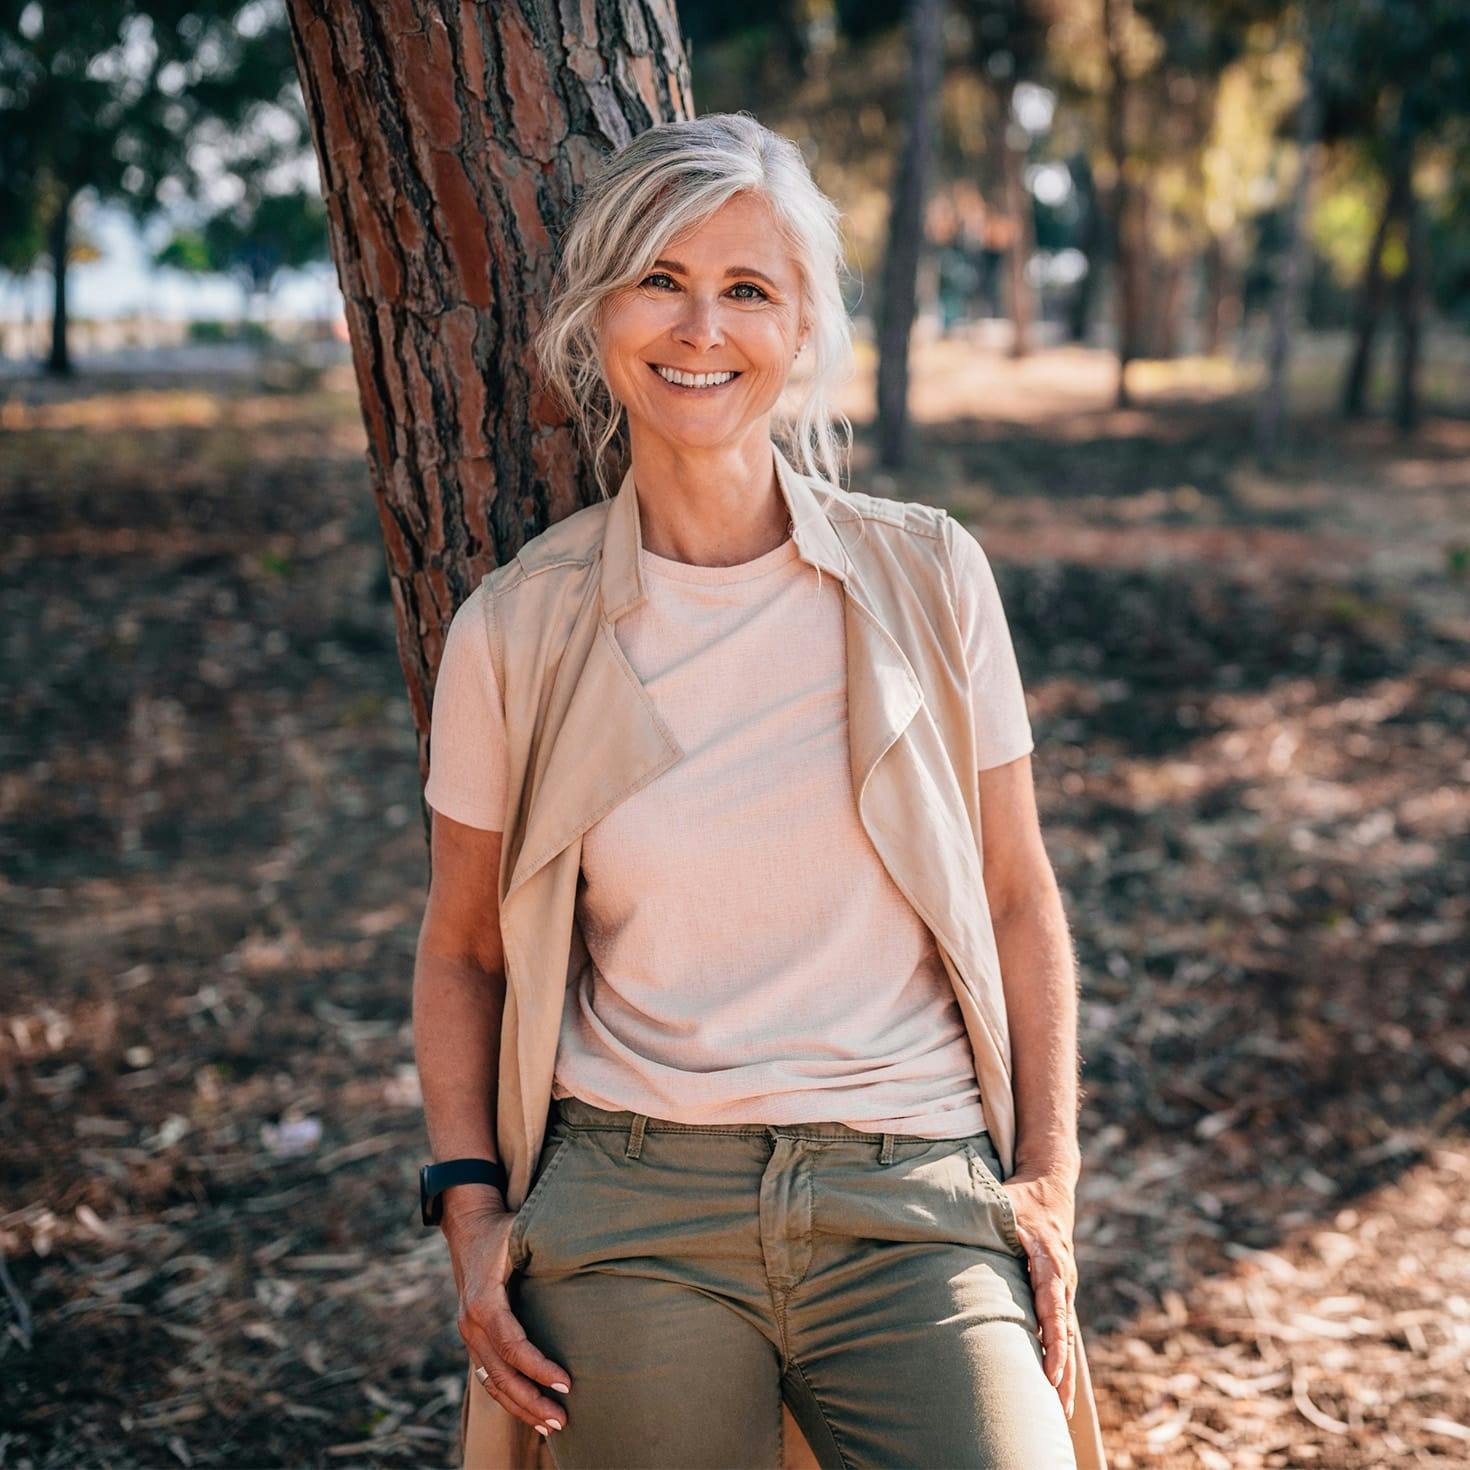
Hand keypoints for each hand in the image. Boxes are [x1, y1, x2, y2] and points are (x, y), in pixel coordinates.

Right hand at [442, 1193, 572, 1438]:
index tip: (567, 1383)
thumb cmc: (503, 1228)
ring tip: (550, 1426)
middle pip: (500, 1374)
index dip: (538, 1367)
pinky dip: (508, 1397)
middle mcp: (471, 1323)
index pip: (512, 1345)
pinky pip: (489, 1376)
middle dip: (531, 1400)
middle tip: (562, 1420)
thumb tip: (590, 1248)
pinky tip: (529, 1412)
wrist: (468, 1224)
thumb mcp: (521, 1229)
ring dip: (520, 1407)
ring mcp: (469, 1333)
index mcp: (484, 1300)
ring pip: (492, 1382)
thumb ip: (546, 1243)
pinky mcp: (474, 1338)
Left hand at [998, 1166, 1078, 1418]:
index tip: (1050, 1372)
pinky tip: (1054, 1389)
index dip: (1052, 1341)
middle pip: (1064, 1332)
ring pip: (1066, 1337)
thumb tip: (954, 1222)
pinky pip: (1061, 1331)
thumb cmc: (1020, 1197)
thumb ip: (983, 1215)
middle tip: (1056, 1409)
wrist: (1050, 1185)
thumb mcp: (1002, 1201)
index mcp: (1049, 1261)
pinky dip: (1060, 1360)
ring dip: (1064, 1374)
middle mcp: (1063, 1279)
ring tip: (1060, 1414)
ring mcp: (1064, 1288)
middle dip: (1062, 1371)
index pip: (1053, 1308)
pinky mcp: (1058, 1294)